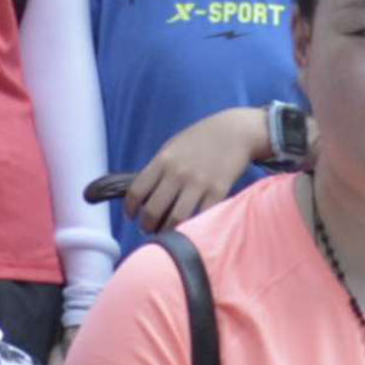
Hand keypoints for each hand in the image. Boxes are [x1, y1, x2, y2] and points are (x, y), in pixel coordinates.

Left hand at [118, 108, 270, 230]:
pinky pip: (201, 216)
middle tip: (148, 229)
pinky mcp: (218, 191)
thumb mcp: (173, 147)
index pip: (137, 191)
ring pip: (176, 219)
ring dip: (167, 231)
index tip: (132, 216)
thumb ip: (158, 168)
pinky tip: (189, 227)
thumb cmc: (201, 138)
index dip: (130, 209)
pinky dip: (193, 226)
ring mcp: (198, 183)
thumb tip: (144, 196)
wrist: (235, 131)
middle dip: (147, 225)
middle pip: (153, 210)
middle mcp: (177, 173)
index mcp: (163, 160)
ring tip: (166, 232)